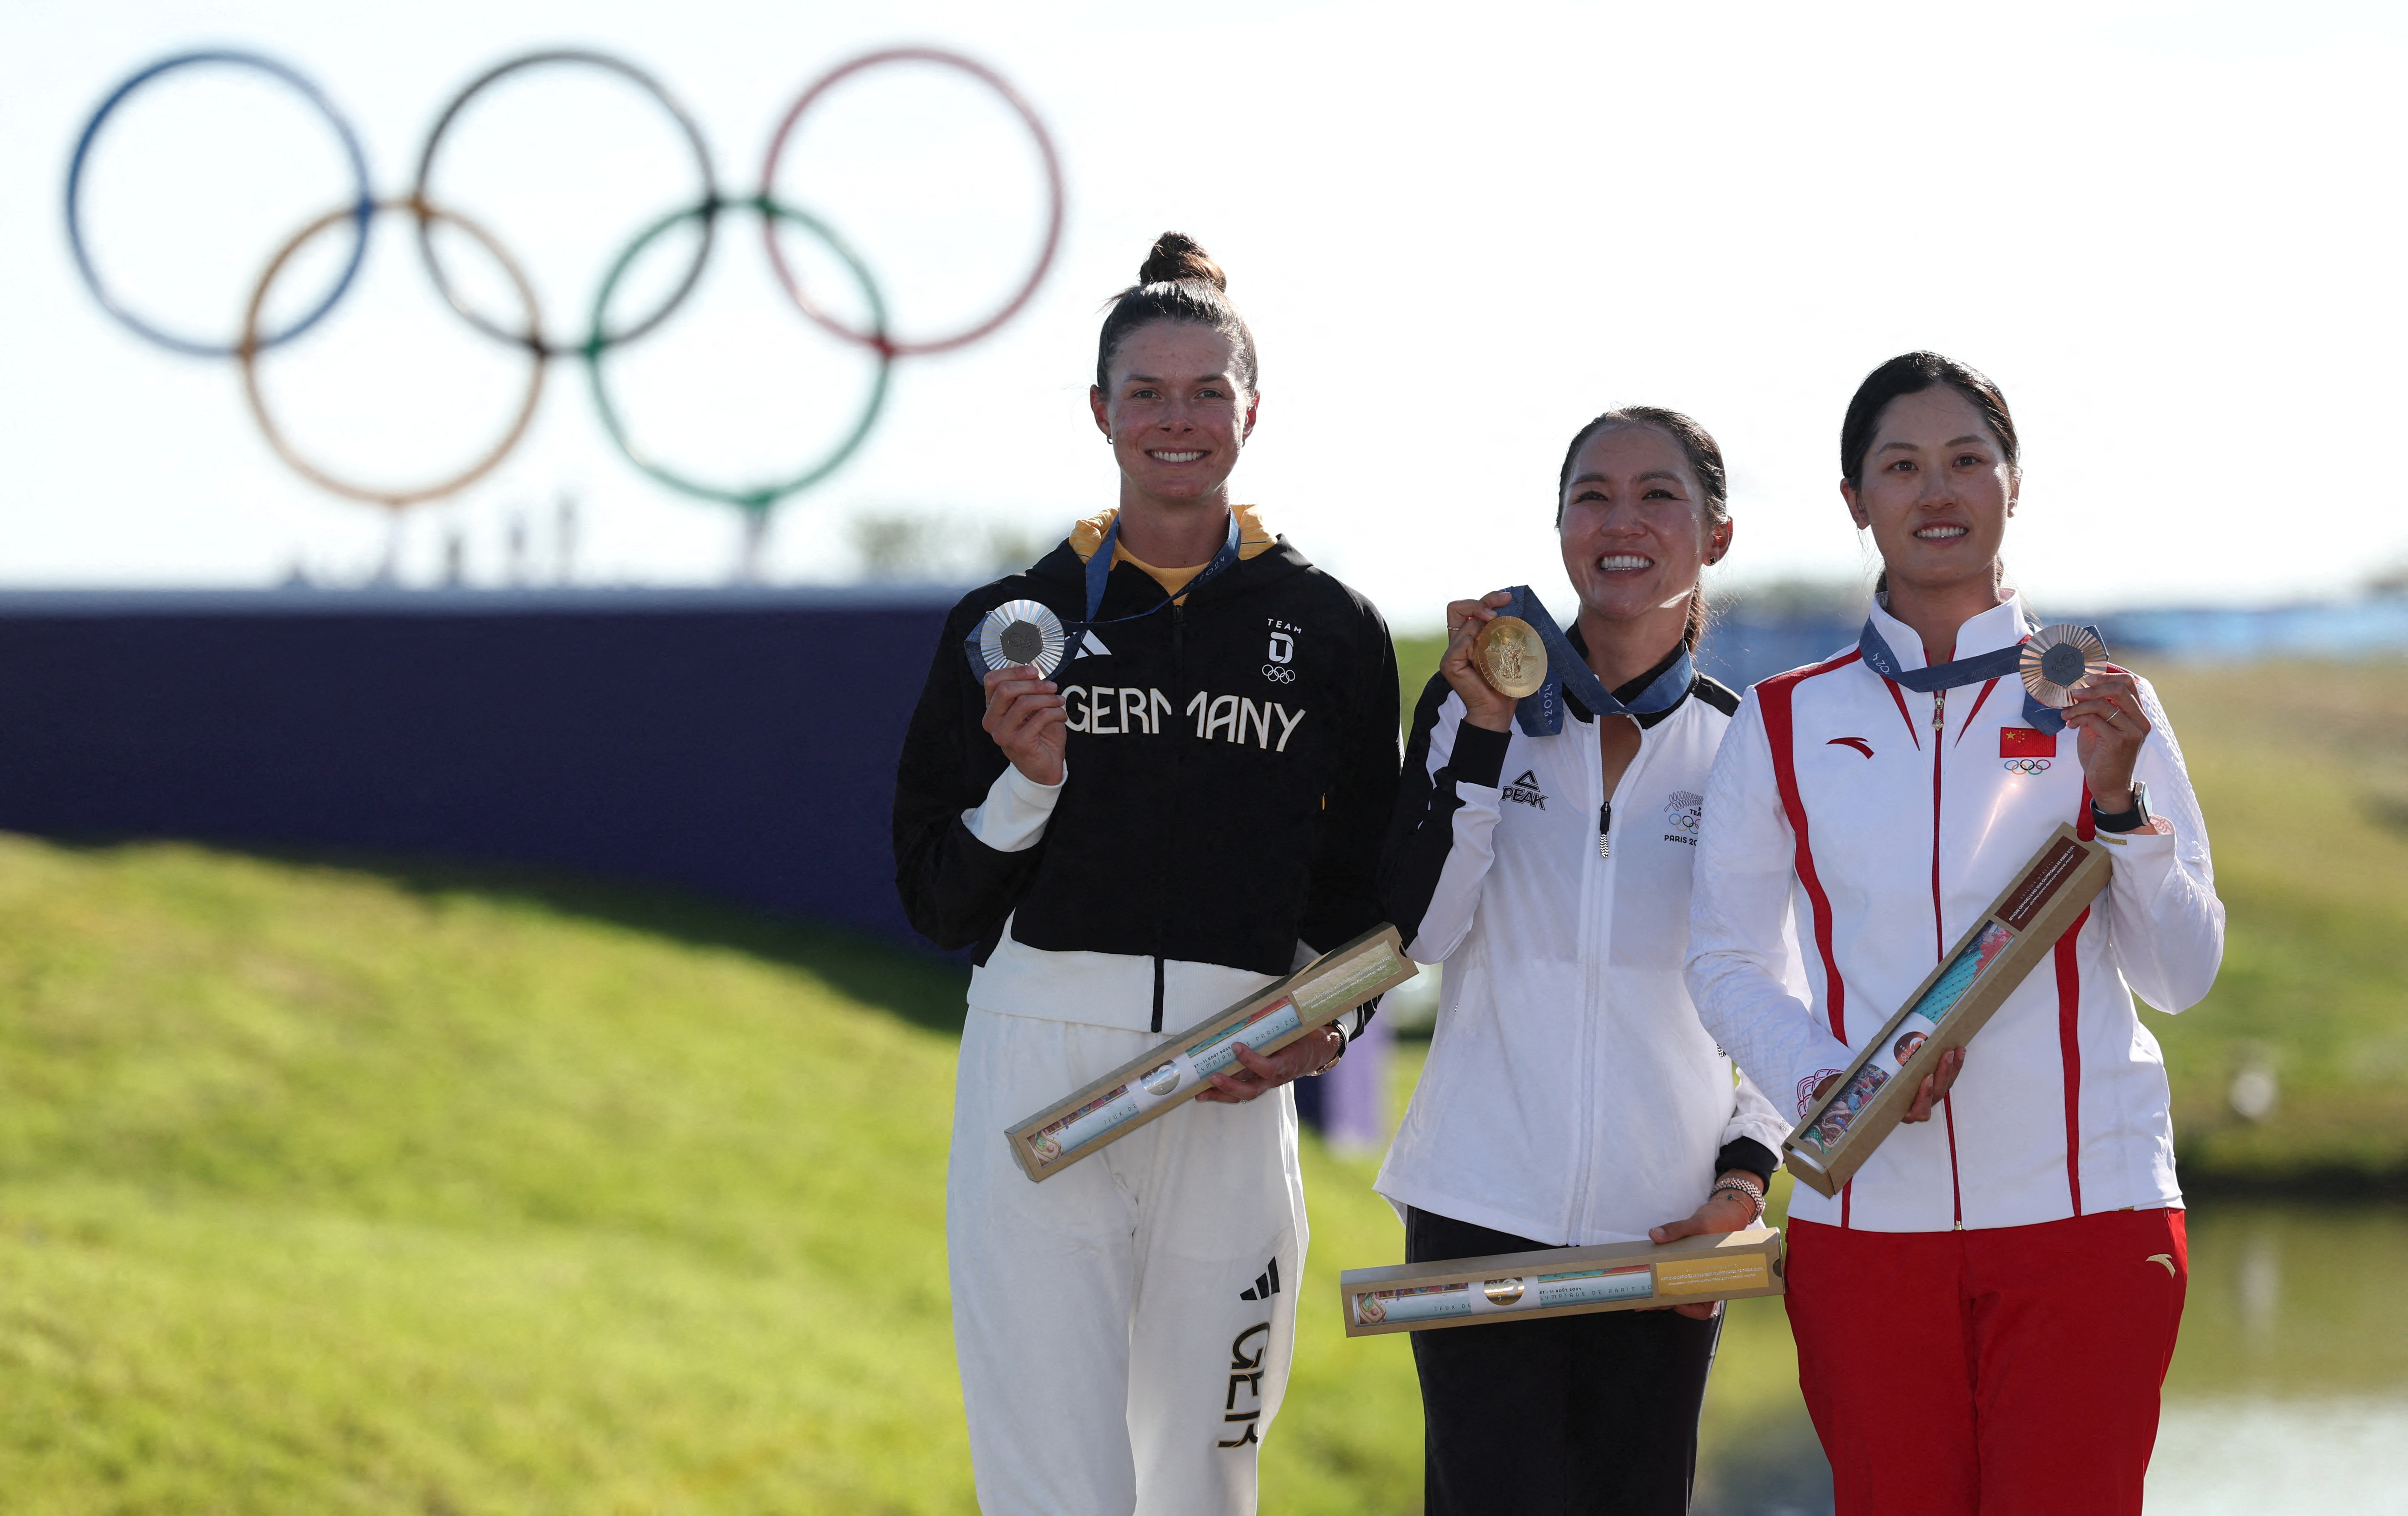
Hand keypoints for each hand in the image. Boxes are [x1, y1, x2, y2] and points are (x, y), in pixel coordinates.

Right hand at [981, 664, 1066, 785]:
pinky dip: (1056, 713)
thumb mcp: (1032, 708)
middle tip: (1053, 686)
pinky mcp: (1018, 743)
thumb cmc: (1039, 735)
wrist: (1045, 767)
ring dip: (1048, 698)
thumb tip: (1035, 670)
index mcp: (992, 709)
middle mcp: (991, 721)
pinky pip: (1040, 717)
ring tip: (1060, 701)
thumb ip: (1029, 690)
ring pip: (1024, 702)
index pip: (992, 680)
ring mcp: (1002, 734)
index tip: (1035, 671)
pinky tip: (1061, 716)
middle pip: (1005, 689)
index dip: (1014, 671)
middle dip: (1034, 684)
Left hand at [1195, 1028, 1341, 1103]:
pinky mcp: (1259, 1083)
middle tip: (1213, 1076)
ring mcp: (1266, 1083)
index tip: (1237, 1046)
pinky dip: (1222, 1094)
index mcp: (1286, 1062)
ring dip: (1221, 1095)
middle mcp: (1275, 1078)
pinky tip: (1205, 1092)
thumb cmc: (1301, 1037)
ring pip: (1244, 1095)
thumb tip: (1263, 998)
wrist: (1314, 1052)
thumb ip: (1278, 1020)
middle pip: (1252, 1090)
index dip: (1252, 1060)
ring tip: (1200, 1092)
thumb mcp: (1296, 1028)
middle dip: (1231, 1085)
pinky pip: (1241, 1093)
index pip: (1268, 1068)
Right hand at [1438, 591, 1518, 732]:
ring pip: (1466, 626)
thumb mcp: (1508, 649)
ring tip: (1497, 653)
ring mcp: (1451, 653)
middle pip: (1458, 607)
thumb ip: (1505, 630)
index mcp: (1469, 637)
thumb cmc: (1505, 682)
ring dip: (1486, 634)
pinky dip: (1476, 646)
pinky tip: (1484, 661)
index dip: (1486, 598)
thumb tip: (1513, 608)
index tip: (1507, 599)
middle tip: (1498, 611)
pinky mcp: (1449, 663)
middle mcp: (1457, 642)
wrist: (1498, 709)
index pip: (1469, 608)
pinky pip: (1462, 643)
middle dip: (1481, 603)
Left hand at [1647, 1186, 1759, 1318]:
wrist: (1726, 1211)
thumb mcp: (1700, 1223)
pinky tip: (1649, 1274)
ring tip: (1642, 1293)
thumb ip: (1678, 1229)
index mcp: (1716, 1278)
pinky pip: (1676, 1276)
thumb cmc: (1720, 1220)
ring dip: (1661, 1294)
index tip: (1674, 1302)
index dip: (1689, 1310)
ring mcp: (1697, 1273)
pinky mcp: (1689, 1264)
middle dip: (1664, 1303)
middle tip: (1644, 1302)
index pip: (1705, 1307)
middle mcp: (1706, 1280)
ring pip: (1680, 1291)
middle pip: (1686, 1301)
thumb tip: (1655, 1235)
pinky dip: (1663, 1278)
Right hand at [1814, 1047, 1964, 1124]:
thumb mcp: (1841, 1090)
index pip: (1915, 1112)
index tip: (1924, 1078)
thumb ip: (1833, 1091)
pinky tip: (1958, 1051)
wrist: (1861, 1086)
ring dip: (1951, 1070)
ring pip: (1943, 1088)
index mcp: (1896, 1111)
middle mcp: (1913, 1107)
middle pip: (1934, 1098)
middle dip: (1942, 1076)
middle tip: (1943, 1055)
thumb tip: (1818, 1093)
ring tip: (1955, 1050)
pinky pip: (1946, 1079)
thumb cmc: (1854, 1090)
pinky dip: (1953, 1066)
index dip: (1922, 1098)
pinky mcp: (1930, 1085)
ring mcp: (1923, 1096)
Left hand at [2061, 671, 2150, 813]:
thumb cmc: (2103, 755)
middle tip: (2073, 692)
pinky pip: (2094, 720)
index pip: (2130, 683)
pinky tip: (2070, 724)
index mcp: (2138, 715)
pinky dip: (2078, 718)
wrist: (2108, 785)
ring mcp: (2132, 731)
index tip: (2087, 675)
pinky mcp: (2118, 741)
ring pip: (2103, 704)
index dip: (2108, 674)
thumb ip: (2099, 709)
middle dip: (2093, 687)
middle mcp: (2140, 721)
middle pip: (2120, 688)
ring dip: (2078, 706)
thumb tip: (2080, 689)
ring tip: (2066, 713)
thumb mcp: (2101, 727)